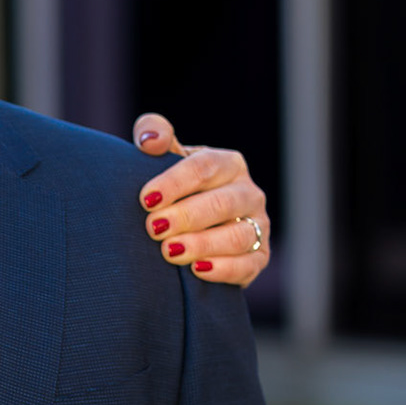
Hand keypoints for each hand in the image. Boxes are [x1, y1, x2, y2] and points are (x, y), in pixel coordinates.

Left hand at [132, 113, 271, 287]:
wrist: (188, 228)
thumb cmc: (173, 188)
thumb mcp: (163, 159)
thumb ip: (153, 135)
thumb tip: (150, 139)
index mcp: (228, 164)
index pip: (205, 167)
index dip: (175, 182)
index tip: (146, 199)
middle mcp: (248, 193)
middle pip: (222, 203)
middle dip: (186, 216)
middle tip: (153, 228)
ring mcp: (258, 225)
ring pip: (237, 235)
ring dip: (202, 244)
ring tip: (169, 251)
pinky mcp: (259, 257)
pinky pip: (248, 264)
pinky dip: (223, 268)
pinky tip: (197, 270)